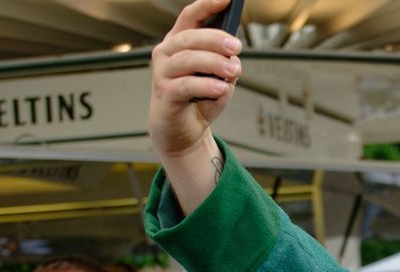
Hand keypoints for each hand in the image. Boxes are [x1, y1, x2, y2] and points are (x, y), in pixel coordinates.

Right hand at [148, 0, 240, 210]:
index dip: (207, 5)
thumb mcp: (219, 79)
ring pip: (189, 59)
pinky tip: (221, 88)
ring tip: (234, 71)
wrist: (183, 131)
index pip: (190, 16)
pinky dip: (207, 85)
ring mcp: (163, 73)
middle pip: (191, 37)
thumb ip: (225, 65)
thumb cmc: (201, 99)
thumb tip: (232, 59)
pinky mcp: (165, 94)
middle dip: (216, 39)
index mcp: (180, 43)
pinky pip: (186, 85)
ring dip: (215, 63)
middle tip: (237, 47)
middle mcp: (167, 53)